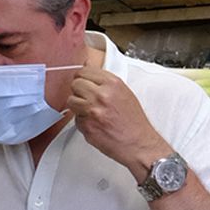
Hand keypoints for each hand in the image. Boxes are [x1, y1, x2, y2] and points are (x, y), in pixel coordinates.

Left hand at [65, 54, 171, 177]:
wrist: (138, 143)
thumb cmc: (134, 121)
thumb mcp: (124, 93)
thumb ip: (104, 80)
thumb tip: (87, 65)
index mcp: (113, 84)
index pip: (85, 71)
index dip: (82, 77)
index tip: (83, 82)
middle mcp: (102, 95)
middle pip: (75, 84)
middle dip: (79, 91)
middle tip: (87, 98)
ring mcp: (92, 111)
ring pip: (71, 101)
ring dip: (77, 106)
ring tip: (90, 111)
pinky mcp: (87, 126)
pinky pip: (76, 119)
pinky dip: (82, 121)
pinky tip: (95, 123)